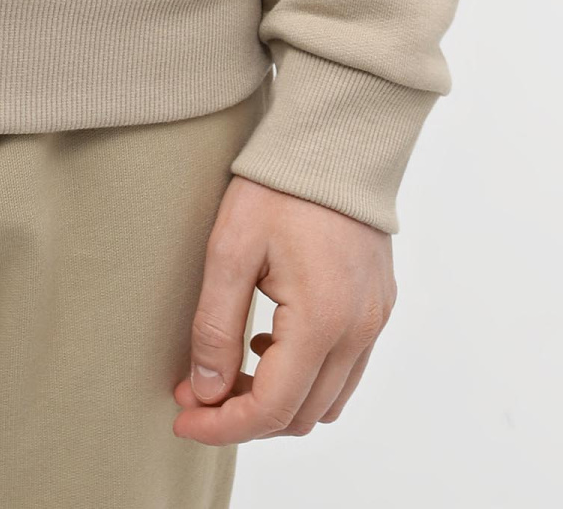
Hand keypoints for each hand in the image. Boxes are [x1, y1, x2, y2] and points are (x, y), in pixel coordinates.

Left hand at [171, 174, 395, 442]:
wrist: (333, 138)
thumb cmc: (278, 186)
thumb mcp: (229, 250)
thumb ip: (216, 326)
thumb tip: (204, 390)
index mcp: (322, 320)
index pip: (271, 408)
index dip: (221, 424)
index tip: (182, 417)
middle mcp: (359, 330)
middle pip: (301, 416)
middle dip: (244, 416)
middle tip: (196, 392)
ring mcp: (375, 320)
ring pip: (328, 401)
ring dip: (279, 401)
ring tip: (231, 368)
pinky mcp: (379, 306)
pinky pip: (346, 370)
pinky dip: (307, 376)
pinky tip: (270, 342)